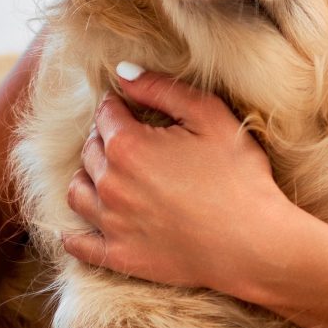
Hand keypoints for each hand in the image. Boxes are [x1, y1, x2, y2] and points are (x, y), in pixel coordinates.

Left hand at [63, 65, 302, 298]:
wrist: (255, 244)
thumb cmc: (239, 176)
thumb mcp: (210, 117)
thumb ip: (162, 89)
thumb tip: (122, 72)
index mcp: (127, 146)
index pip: (106, 114)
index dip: (119, 106)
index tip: (132, 109)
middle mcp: (109, 183)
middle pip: (89, 150)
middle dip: (104, 139)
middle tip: (130, 140)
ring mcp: (111, 223)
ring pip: (77, 192)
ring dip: (87, 177)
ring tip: (108, 175)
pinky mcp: (120, 256)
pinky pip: (78, 244)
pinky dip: (72, 234)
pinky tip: (76, 229)